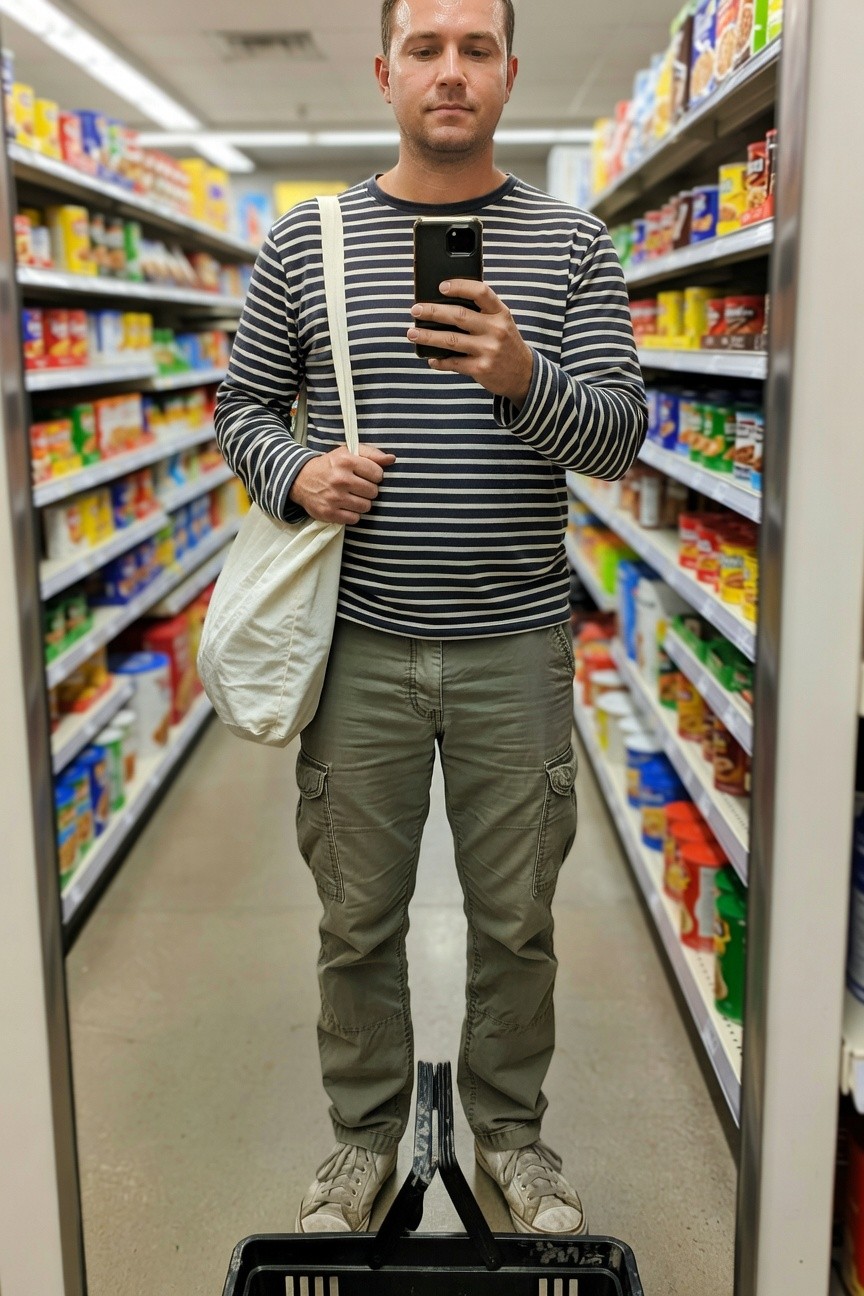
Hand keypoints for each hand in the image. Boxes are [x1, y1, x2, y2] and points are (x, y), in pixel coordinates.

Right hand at [289, 444, 395, 524]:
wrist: (300, 480)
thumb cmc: (329, 466)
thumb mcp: (347, 453)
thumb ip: (371, 454)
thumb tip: (392, 459)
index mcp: (346, 461)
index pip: (378, 474)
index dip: (375, 476)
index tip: (366, 476)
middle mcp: (340, 479)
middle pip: (373, 492)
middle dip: (368, 490)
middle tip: (358, 487)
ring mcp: (334, 498)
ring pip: (366, 507)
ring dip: (362, 503)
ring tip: (352, 497)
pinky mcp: (329, 513)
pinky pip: (355, 519)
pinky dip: (352, 514)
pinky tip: (345, 506)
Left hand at [407, 280, 534, 407]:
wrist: (524, 374)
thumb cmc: (506, 343)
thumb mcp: (502, 323)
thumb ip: (482, 312)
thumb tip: (445, 304)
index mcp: (500, 313)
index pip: (481, 292)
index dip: (460, 286)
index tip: (441, 286)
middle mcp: (496, 330)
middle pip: (459, 316)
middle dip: (433, 311)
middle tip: (416, 310)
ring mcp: (488, 350)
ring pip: (451, 340)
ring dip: (428, 336)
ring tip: (412, 333)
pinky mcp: (481, 369)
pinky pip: (453, 363)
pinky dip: (439, 361)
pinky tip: (431, 358)